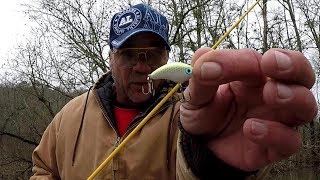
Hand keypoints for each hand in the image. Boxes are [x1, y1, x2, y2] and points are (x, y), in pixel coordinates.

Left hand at [180, 47, 317, 170]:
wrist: (200, 144)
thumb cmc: (203, 112)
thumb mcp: (196, 93)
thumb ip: (201, 74)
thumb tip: (204, 54)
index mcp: (253, 76)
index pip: (261, 60)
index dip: (244, 60)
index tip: (218, 65)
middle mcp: (271, 94)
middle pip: (302, 75)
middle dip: (294, 66)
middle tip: (273, 64)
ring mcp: (276, 120)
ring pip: (306, 106)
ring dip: (293, 97)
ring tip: (270, 94)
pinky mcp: (274, 146)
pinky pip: (290, 141)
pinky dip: (276, 133)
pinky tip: (250, 128)